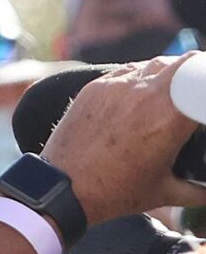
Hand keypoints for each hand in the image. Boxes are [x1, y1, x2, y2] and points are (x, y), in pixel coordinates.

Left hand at [39, 53, 205, 225]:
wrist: (61, 189)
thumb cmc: (114, 191)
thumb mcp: (165, 192)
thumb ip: (197, 191)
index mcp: (172, 115)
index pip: (204, 74)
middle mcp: (145, 93)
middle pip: (185, 62)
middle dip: (196, 73)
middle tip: (197, 90)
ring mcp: (117, 87)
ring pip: (155, 64)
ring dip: (169, 73)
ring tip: (171, 93)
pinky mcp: (95, 88)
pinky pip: (127, 71)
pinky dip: (140, 78)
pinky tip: (141, 95)